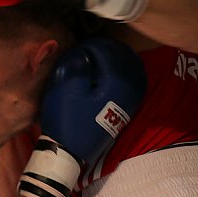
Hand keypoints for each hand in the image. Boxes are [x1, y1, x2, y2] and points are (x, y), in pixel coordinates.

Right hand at [18, 36, 146, 196]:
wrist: (71, 151)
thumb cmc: (67, 119)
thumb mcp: (65, 88)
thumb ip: (76, 63)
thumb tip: (84, 52)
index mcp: (116, 81)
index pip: (105, 50)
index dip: (88, 45)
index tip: (76, 49)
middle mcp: (130, 87)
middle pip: (122, 55)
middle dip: (104, 48)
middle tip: (86, 49)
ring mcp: (132, 98)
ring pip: (130, 65)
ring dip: (114, 56)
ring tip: (97, 55)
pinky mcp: (129, 105)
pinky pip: (132, 77)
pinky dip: (122, 68)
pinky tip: (109, 69)